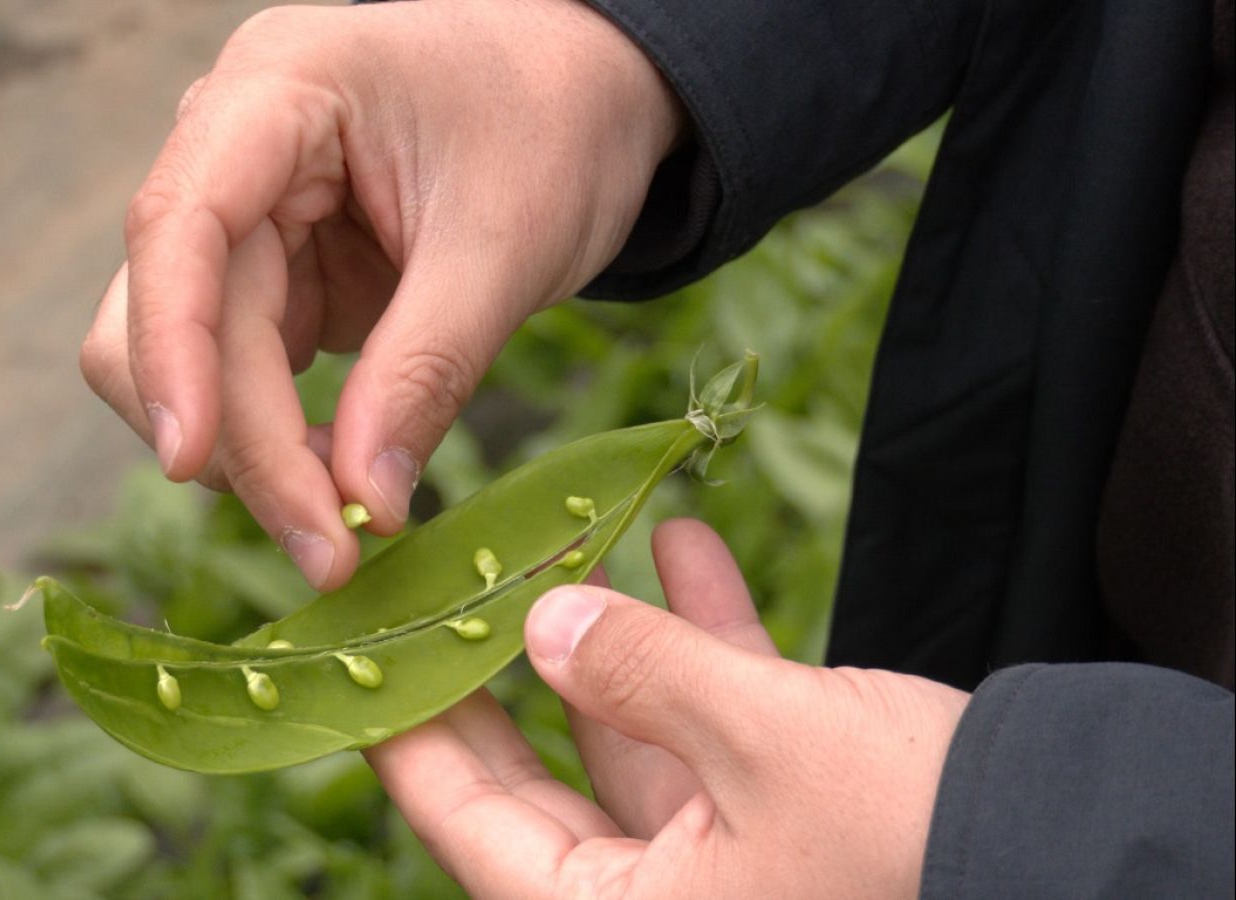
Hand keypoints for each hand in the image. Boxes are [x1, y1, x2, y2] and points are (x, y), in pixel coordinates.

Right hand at [80, 0, 683, 588]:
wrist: (590, 92)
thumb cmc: (558, 126)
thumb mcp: (506, 244)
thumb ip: (425, 369)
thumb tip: (358, 506)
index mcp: (279, 88)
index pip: (178, 225)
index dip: (172, 350)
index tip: (192, 463)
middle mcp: (230, 145)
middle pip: (174, 313)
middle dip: (236, 441)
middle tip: (327, 554)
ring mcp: (245, 212)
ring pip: (187, 357)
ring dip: (246, 449)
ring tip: (341, 520)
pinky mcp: (271, 271)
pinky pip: (237, 372)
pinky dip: (273, 437)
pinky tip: (339, 477)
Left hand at [365, 519, 970, 898]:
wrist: (1083, 857)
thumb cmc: (911, 832)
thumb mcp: (762, 738)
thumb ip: (639, 673)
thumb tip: (542, 624)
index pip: (469, 820)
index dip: (411, 729)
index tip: (367, 653)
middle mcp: (656, 898)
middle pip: (536, 777)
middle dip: (503, 668)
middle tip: (447, 587)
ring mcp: (721, 857)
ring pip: (629, 734)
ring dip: (613, 633)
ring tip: (572, 537)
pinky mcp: (782, 813)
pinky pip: (713, 722)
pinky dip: (701, 640)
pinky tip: (684, 548)